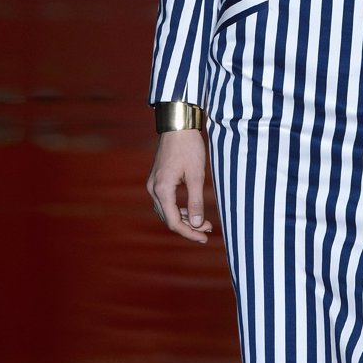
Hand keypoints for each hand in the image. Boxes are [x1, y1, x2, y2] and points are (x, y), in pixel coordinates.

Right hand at [146, 129, 212, 244]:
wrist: (178, 124)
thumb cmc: (189, 147)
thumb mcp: (197, 175)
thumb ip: (196, 201)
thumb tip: (198, 224)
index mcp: (162, 189)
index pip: (174, 222)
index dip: (190, 233)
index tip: (205, 237)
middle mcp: (153, 189)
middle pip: (168, 219)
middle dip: (189, 227)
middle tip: (208, 230)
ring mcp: (153, 184)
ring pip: (166, 211)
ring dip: (184, 219)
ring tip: (204, 223)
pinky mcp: (157, 179)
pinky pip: (165, 201)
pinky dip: (178, 208)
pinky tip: (192, 210)